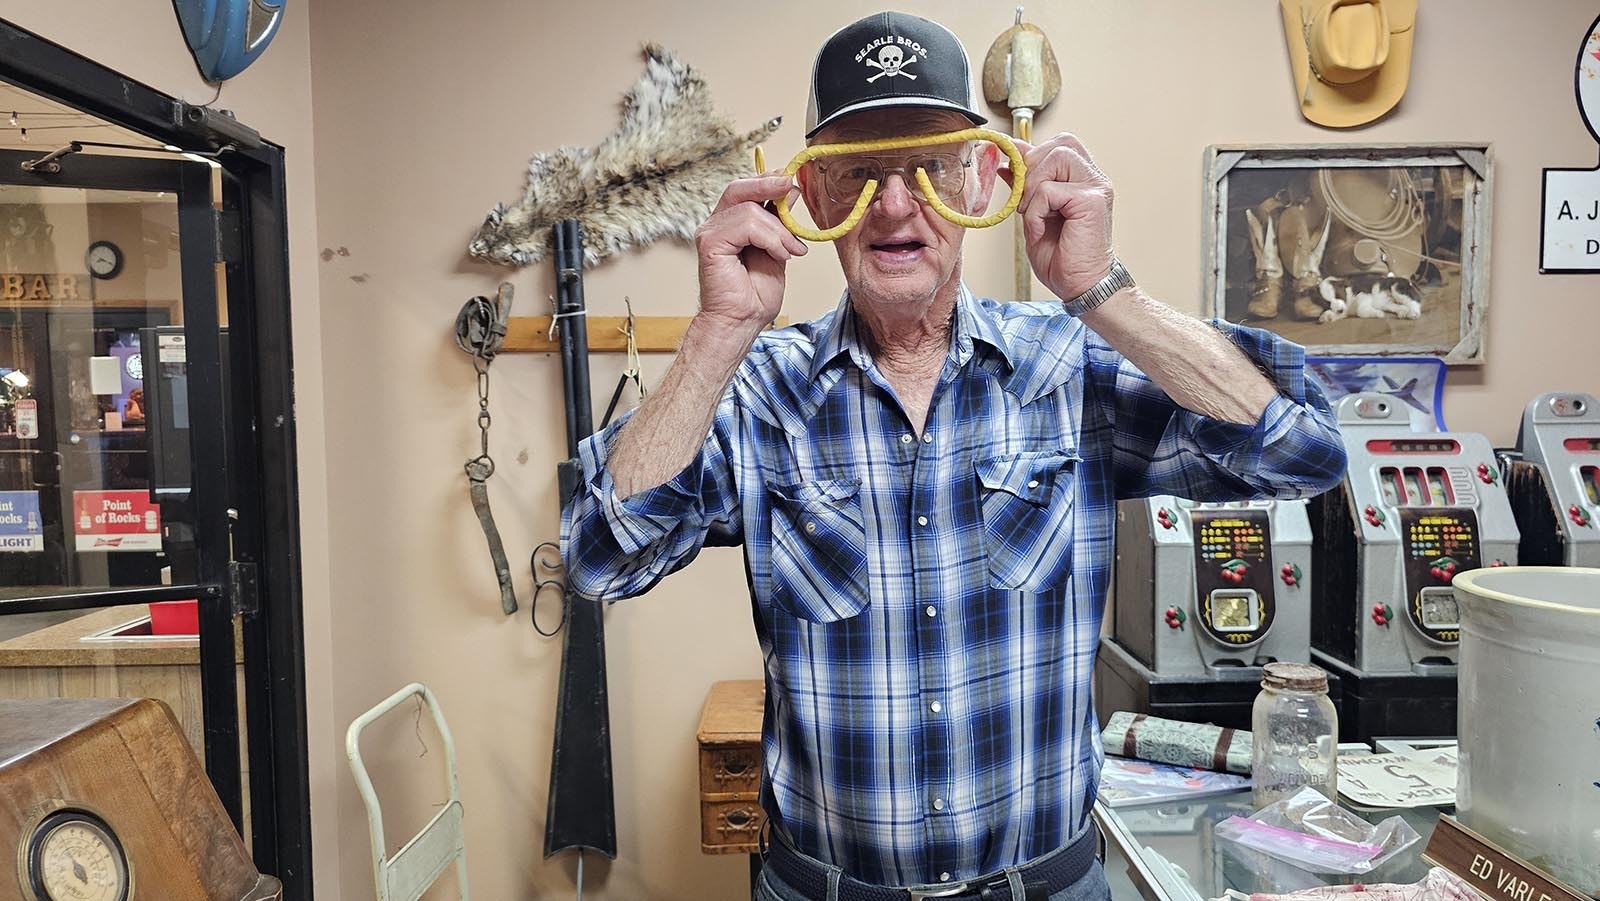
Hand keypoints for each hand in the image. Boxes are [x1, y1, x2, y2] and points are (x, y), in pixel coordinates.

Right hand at [694, 173, 806, 330]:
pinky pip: (746, 226)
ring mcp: (710, 232)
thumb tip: (790, 190)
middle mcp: (716, 224)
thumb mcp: (777, 248)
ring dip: (779, 230)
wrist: (742, 321)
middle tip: (792, 186)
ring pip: (749, 209)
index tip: (792, 182)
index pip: (745, 189)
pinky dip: (771, 239)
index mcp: (730, 222)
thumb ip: (780, 221)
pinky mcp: (709, 243)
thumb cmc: (756, 294)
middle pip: (739, 188)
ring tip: (792, 250)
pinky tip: (780, 256)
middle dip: (769, 184)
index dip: (768, 180)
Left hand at [1002, 134, 1115, 301]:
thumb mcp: (1034, 214)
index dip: (1031, 152)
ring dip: (1033, 187)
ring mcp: (1096, 188)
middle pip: (1059, 144)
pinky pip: (1049, 190)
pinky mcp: (1092, 201)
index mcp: (1082, 179)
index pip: (1059, 144)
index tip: (1011, 169)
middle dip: (1032, 168)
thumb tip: (1010, 159)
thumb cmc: (1062, 257)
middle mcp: (1093, 179)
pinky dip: (1036, 211)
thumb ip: (1026, 185)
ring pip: (1056, 158)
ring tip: (1031, 215)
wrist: (1080, 285)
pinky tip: (1040, 229)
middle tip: (1024, 202)